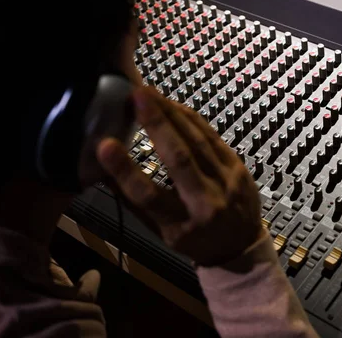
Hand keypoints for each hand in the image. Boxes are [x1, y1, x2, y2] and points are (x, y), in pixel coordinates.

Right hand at [97, 87, 262, 266]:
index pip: (148, 197)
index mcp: (179, 225)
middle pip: (179, 160)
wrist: (241, 246)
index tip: (104, 145)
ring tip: (150, 94)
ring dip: (172, 114)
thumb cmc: (193, 239)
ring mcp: (226, 183)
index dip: (124, 171)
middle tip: (136, 96)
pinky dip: (191, 119)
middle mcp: (205, 203)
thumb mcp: (161, 232)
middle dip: (156, 125)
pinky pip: (212, 137)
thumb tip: (99, 172)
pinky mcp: (237, 167)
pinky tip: (174, 105)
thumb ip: (133, 203)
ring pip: (197, 142)